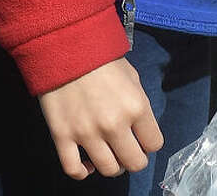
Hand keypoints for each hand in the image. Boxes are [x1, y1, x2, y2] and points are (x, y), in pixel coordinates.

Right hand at [38, 57, 161, 179]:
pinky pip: (73, 168)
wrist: (62, 44)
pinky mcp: (62, 135)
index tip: (140, 136)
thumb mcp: (131, 76)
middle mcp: (114, 125)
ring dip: (111, 165)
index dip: (148, 141)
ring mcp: (87, 132)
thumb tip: (139, 127)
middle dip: (133, 157)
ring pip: (108, 170)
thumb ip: (138, 104)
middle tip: (125, 147)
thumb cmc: (99, 57)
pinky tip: (86, 164)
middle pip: (135, 163)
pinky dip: (81, 172)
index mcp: (136, 107)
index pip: (154, 144)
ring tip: (107, 153)